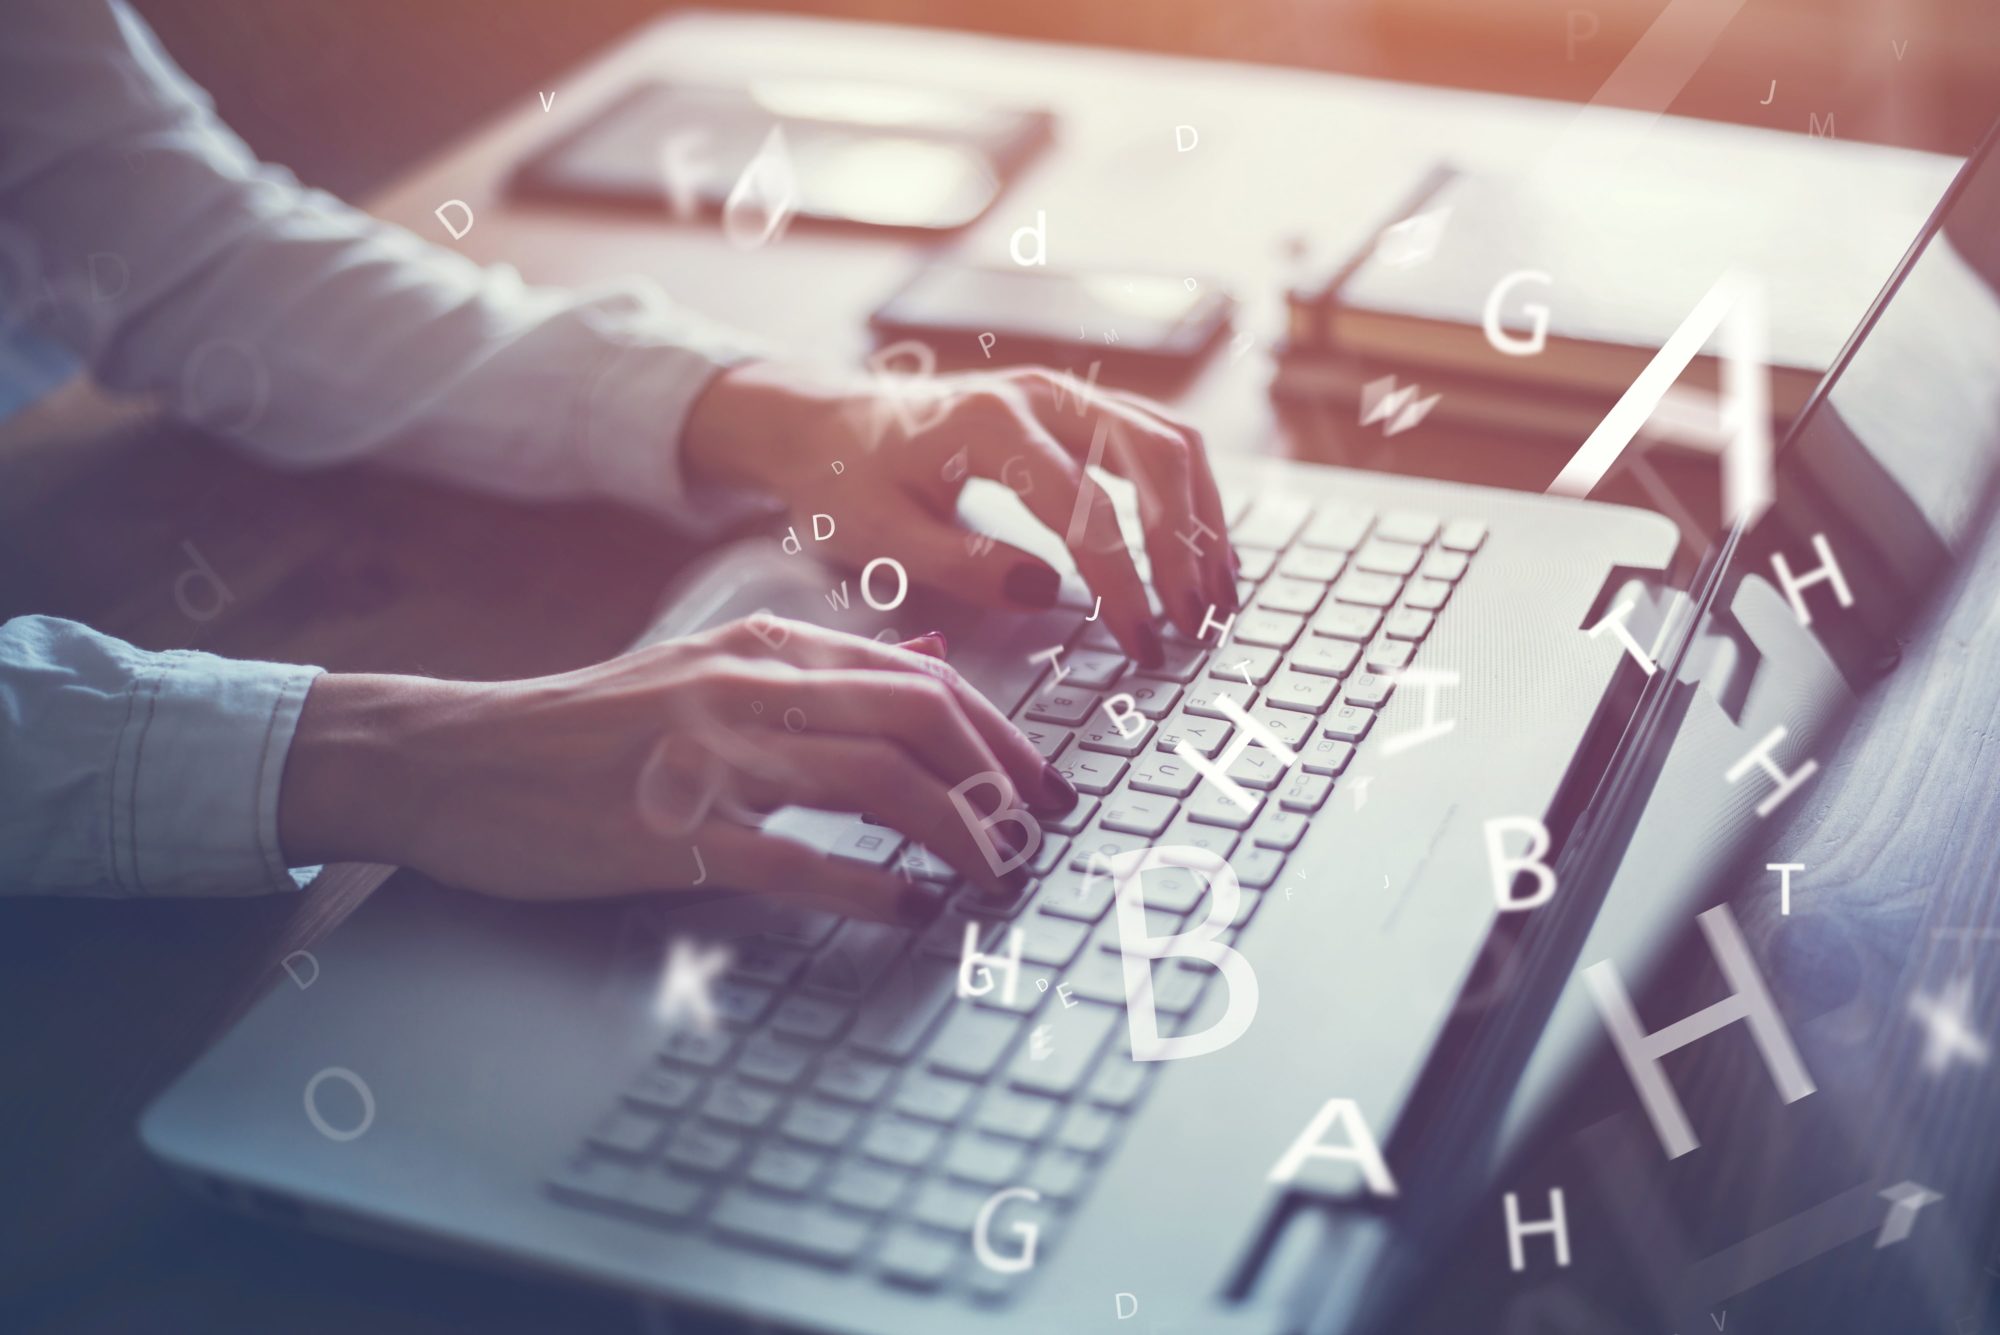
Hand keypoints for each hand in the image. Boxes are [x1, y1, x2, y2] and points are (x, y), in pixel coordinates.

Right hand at [276, 618, 1078, 920]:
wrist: (456, 757)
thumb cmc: (588, 728)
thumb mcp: (710, 671)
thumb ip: (823, 671)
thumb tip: (933, 663)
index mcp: (765, 650)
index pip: (921, 680)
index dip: (1000, 737)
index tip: (1042, 787)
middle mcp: (749, 689)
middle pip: (919, 720)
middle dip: (1001, 781)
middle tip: (1041, 836)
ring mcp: (710, 757)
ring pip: (875, 782)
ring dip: (957, 835)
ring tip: (997, 878)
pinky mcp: (669, 830)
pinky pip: (794, 856)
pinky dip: (868, 886)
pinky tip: (911, 910)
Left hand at [682, 360, 1237, 665]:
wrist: (828, 424)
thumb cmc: (847, 483)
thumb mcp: (878, 536)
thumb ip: (960, 564)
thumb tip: (1048, 590)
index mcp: (988, 424)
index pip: (1084, 508)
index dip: (1122, 582)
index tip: (1140, 644)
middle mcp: (1041, 394)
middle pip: (1153, 458)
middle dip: (1186, 547)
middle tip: (1196, 626)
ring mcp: (1067, 394)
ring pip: (1171, 442)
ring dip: (1206, 519)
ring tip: (1218, 598)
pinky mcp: (1080, 409)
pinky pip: (1160, 441)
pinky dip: (1194, 497)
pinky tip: (1203, 557)